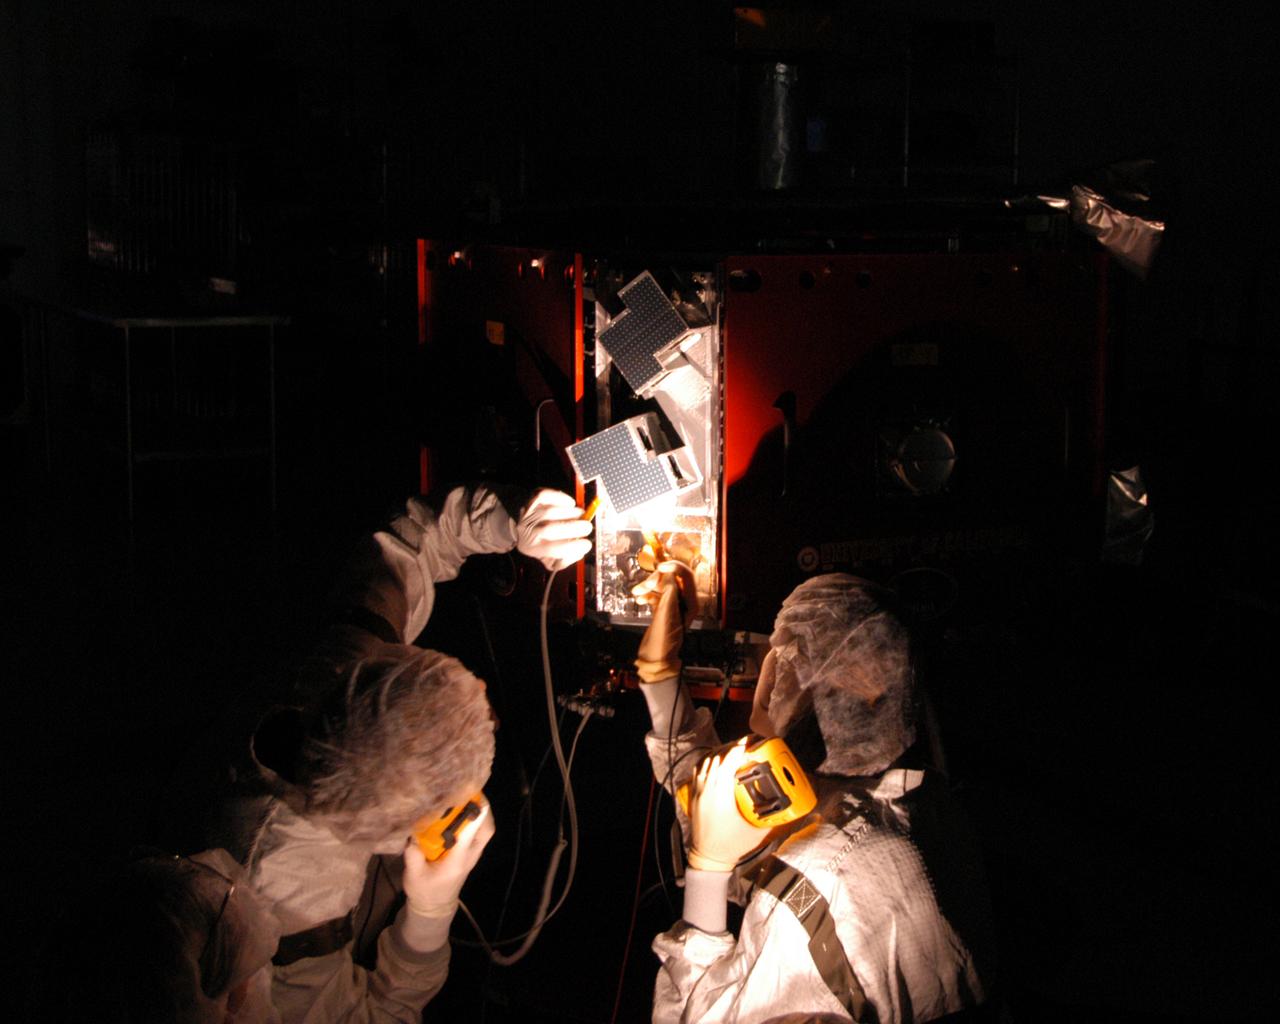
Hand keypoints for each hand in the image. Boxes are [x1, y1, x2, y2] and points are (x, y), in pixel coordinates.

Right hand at [403, 801, 495, 917]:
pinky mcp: (470, 853)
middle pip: (486, 829)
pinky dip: (476, 819)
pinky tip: (462, 809)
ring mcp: (473, 854)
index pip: (470, 834)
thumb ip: (413, 853)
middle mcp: (470, 855)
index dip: (472, 814)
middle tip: (469, 791)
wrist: (434, 907)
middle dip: (482, 809)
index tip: (467, 796)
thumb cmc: (425, 891)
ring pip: (485, 830)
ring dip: (480, 813)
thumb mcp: (413, 875)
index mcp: (458, 860)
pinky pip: (479, 832)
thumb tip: (411, 831)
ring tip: (466, 796)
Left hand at [515, 489, 592, 570]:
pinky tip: (569, 504)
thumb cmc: (543, 546)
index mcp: (534, 549)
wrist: (522, 531)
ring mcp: (529, 515)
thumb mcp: (552, 561)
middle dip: (574, 527)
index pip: (553, 549)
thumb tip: (580, 549)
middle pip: (550, 529)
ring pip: (551, 512)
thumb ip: (567, 558)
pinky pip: (545, 496)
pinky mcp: (532, 501)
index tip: (587, 544)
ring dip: (571, 513)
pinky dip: (560, 497)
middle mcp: (528, 532)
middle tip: (587, 527)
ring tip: (580, 516)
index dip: (573, 546)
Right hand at [632, 562, 694, 683]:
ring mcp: (673, 606)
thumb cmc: (664, 641)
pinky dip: (647, 594)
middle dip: (657, 579)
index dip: (673, 568)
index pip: (686, 576)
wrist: (655, 659)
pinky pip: (655, 595)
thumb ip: (670, 592)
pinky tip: (639, 599)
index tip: (659, 567)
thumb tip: (668, 575)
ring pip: (662, 586)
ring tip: (637, 592)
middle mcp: (684, 602)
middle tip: (645, 585)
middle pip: (672, 578)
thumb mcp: (667, 613)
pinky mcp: (663, 610)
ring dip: (648, 586)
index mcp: (691, 602)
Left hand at [687, 738, 769, 871]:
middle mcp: (706, 793)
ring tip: (731, 753)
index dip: (736, 751)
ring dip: (717, 756)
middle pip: (715, 761)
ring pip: (704, 765)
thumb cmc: (731, 846)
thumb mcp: (756, 832)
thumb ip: (772, 818)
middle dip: (729, 750)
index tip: (747, 743)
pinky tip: (716, 765)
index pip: (726, 766)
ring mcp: (698, 794)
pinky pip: (698, 773)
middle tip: (743, 747)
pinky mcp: (693, 798)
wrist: (708, 858)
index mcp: (721, 798)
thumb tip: (788, 807)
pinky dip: (707, 765)